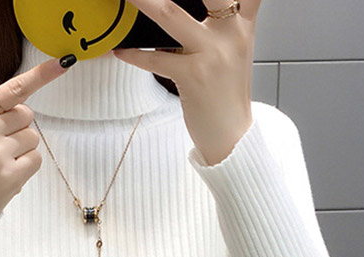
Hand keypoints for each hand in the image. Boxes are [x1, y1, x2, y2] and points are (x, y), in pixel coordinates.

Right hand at [0, 57, 71, 215]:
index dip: (39, 76)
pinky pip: (36, 158)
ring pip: (33, 137)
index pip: (11, 90)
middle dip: (19, 128)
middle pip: (26, 114)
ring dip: (23, 149)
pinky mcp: (10, 174)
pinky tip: (9, 173)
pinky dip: (26, 165)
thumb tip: (25, 102)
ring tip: (1, 162)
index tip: (62, 64)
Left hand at [112, 0, 260, 165]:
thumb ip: (226, 20)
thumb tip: (191, 7)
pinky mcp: (193, 77)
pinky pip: (157, 59)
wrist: (232, 136)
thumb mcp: (235, 50)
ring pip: (172, 17)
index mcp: (243, 23)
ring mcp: (212, 55)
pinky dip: (135, 55)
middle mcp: (231, 34)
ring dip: (145, 2)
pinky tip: (121, 51)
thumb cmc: (226, 95)